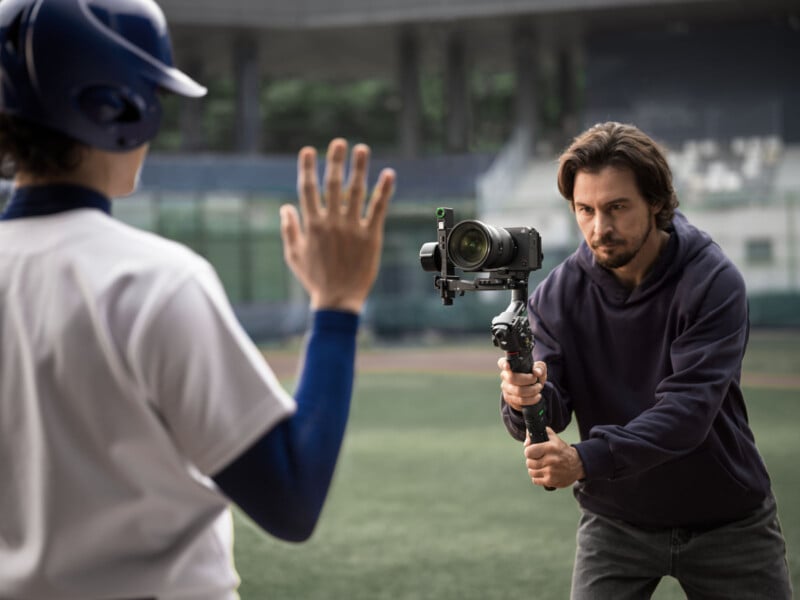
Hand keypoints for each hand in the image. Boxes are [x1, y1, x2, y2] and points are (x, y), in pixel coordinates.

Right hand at [280, 139, 394, 312]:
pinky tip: (388, 174)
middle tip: (339, 142)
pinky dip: (383, 191)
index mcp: (311, 225)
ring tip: (362, 149)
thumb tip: (285, 207)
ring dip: (359, 168)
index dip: (307, 168)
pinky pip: (377, 209)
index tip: (308, 150)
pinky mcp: (370, 236)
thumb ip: (289, 229)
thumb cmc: (315, 279)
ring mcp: (351, 228)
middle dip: (335, 161)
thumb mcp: (293, 255)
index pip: (308, 189)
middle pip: (332, 184)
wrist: (338, 300)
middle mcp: (331, 222)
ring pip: (355, 192)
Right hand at [498, 358, 546, 411]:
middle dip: (527, 380)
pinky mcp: (509, 399)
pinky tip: (537, 396)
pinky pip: (520, 401)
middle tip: (535, 379)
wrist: (533, 390)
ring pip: (518, 391)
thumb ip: (539, 367)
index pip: (502, 363)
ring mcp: (505, 389)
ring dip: (532, 390)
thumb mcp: (539, 369)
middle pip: (512, 379)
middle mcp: (505, 377)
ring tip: (539, 388)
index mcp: (509, 366)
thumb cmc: (534, 376)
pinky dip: (532, 399)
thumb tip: (536, 372)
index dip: (504, 364)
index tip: (507, 365)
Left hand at [524, 427, 584, 488]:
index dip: (528, 452)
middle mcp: (551, 460)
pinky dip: (537, 477)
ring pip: (531, 472)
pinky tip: (543, 473)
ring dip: (533, 469)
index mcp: (550, 448)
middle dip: (531, 460)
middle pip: (529, 463)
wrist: (578, 465)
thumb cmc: (562, 450)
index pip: (528, 452)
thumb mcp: (553, 438)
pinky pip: (535, 480)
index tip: (532, 452)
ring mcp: (551, 472)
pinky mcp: (551, 481)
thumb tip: (526, 443)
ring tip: (540, 466)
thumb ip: (538, 434)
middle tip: (537, 459)